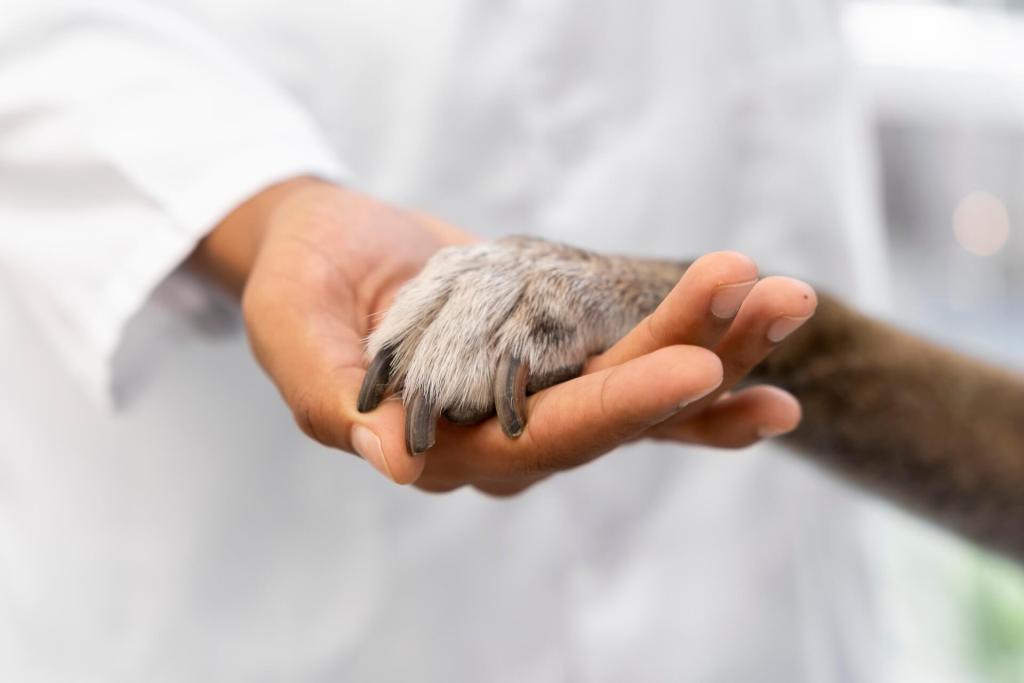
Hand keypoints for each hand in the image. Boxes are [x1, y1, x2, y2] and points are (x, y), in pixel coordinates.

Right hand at [191, 178, 813, 491]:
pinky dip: (707, 369)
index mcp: (445, 446)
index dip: (619, 408)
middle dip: (701, 357)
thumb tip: (393, 460)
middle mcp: (509, 436)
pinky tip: (769, 361)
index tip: (697, 370)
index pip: (543, 438)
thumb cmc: (299, 289)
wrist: (331, 248)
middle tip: (774, 297)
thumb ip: (335, 400)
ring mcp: (543, 398)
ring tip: (790, 297)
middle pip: (620, 410)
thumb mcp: (294, 336)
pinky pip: (641, 372)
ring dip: (725, 345)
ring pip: (645, 387)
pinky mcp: (563, 360)